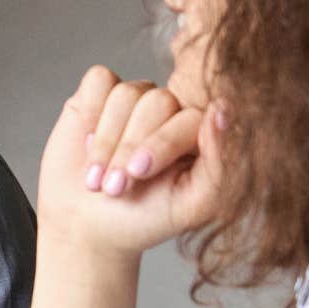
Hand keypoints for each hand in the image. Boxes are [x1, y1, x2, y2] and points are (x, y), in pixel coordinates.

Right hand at [37, 66, 225, 257]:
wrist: (88, 227)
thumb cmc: (145, 219)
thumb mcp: (191, 205)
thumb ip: (219, 163)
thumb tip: (222, 109)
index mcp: (199, 134)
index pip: (190, 118)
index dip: (161, 144)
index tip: (137, 174)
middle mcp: (171, 110)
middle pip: (156, 102)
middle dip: (129, 148)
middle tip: (114, 186)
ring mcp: (136, 98)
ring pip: (126, 94)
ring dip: (105, 140)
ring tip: (97, 177)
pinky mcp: (100, 92)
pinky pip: (99, 80)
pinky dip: (90, 112)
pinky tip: (86, 143)